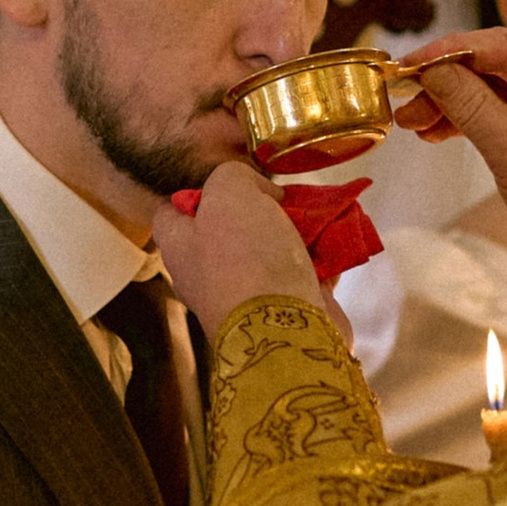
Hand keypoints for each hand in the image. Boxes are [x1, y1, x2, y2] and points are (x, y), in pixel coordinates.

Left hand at [153, 160, 331, 349]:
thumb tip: (263, 196)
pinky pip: (302, 275)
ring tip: (316, 216)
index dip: (197, 191)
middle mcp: (207, 275)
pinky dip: (320, 259)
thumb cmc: (246, 258)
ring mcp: (247, 296)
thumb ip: (234, 175)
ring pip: (270, 250)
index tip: (231, 184)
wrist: (286, 330)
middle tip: (282, 198)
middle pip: (229, 229)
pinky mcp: (284, 311)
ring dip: (296, 231)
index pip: (171, 212)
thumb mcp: (229, 191)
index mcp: (180, 248)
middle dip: (260, 209)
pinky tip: (335, 242)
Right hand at [400, 30, 506, 291]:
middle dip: (447, 80)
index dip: (450, 50)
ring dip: (453, 102)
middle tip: (403, 97)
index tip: (407, 63)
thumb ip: (470, 104)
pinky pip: (504, 110)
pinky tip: (435, 131)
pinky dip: (470, 119)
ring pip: (495, 88)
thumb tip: (429, 69)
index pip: (503, 46)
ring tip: (412, 122)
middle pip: (497, 65)